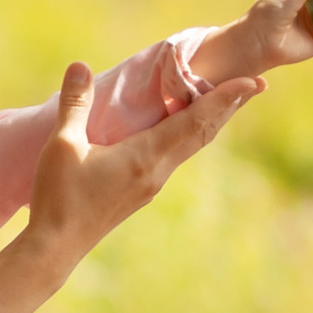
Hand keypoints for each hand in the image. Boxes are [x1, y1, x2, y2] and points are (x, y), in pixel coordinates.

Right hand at [24, 59, 261, 278]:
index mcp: (145, 156)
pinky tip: (183, 130)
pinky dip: (189, 135)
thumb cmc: (59, 197)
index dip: (225, 98)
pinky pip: (175, 156)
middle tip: (256, 85)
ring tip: (227, 103)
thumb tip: (79, 65)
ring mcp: (151, 184)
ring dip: (211, 122)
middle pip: (203, 133)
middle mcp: (157, 170)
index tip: (253, 81)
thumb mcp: (62, 145)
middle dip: (229, 107)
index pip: (195, 120)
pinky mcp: (141, 192)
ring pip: (192, 146)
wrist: (56, 247)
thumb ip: (75, 104)